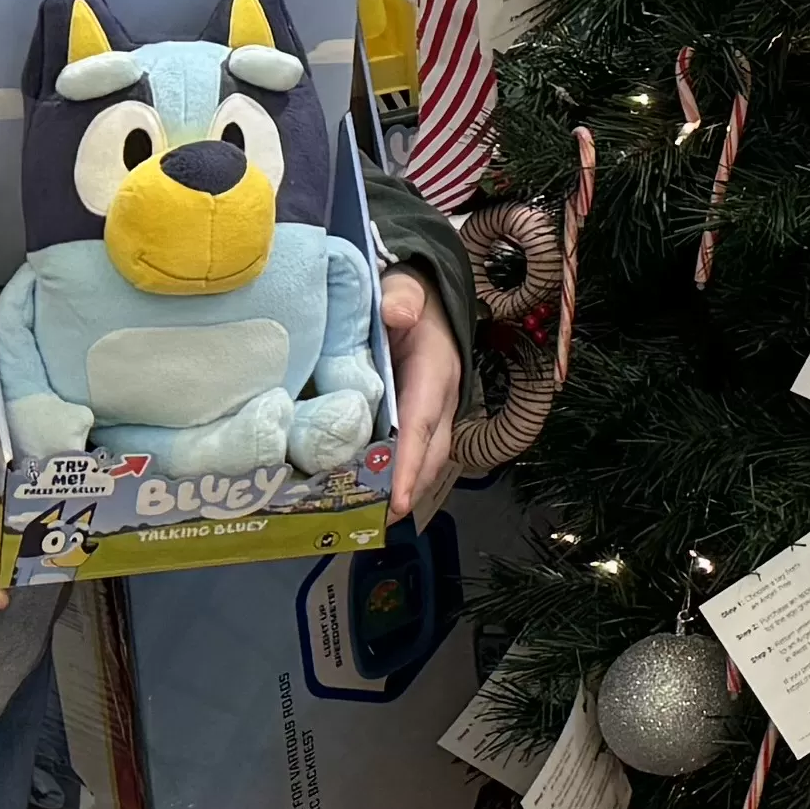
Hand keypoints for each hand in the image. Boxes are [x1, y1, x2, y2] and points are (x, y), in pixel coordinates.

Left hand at [381, 266, 463, 521]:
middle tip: (378, 522)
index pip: (422, 424)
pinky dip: (396, 475)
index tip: (396, 501)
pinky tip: (369, 490)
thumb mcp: (407, 287)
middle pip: (431, 454)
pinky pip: (414, 451)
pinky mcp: (421, 417)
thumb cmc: (410, 297)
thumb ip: (402, 295)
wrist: (427, 298)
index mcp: (436, 371)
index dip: (408, 464)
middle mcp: (440, 398)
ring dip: (404, 488)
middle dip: (409, 489)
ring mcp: (433, 411)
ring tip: (371, 517)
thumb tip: (396, 311)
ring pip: (425, 458)